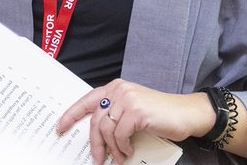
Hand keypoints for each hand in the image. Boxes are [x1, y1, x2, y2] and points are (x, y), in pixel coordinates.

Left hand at [57, 79, 213, 164]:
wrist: (187, 113)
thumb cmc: (160, 115)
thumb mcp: (133, 111)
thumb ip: (115, 115)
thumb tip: (96, 136)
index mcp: (116, 88)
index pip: (86, 100)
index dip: (71, 114)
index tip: (60, 127)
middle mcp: (119, 90)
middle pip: (95, 120)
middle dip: (93, 143)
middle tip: (96, 159)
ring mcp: (128, 99)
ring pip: (106, 130)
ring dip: (111, 149)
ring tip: (119, 158)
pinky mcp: (136, 111)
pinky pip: (119, 135)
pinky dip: (122, 147)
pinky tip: (128, 151)